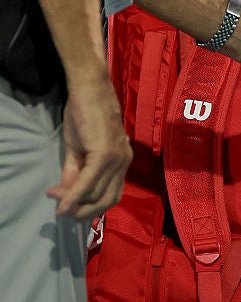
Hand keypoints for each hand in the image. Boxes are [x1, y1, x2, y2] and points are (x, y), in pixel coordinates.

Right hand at [46, 78, 132, 219]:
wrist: (90, 90)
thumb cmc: (86, 115)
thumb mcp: (78, 148)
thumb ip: (75, 171)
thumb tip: (68, 194)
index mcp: (121, 162)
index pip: (109, 194)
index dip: (88, 204)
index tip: (65, 206)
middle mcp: (124, 163)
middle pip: (107, 200)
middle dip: (84, 211)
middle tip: (62, 211)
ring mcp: (117, 159)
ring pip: (98, 194)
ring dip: (75, 202)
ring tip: (55, 197)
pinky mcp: (105, 154)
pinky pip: (90, 182)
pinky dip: (75, 195)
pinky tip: (62, 204)